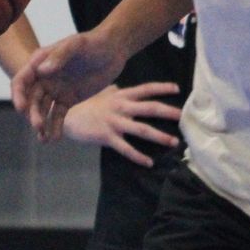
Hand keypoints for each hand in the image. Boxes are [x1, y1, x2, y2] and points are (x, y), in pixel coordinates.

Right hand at [11, 31, 129, 142]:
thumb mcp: (77, 45)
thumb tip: (42, 71)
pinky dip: (55, 127)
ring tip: (45, 138)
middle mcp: (44, 77)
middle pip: (30, 99)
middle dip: (32, 114)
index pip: (22, 80)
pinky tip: (55, 138)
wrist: (113, 51)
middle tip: (39, 126)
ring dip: (40, 124)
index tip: (22, 109)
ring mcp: (55, 90)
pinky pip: (57, 116)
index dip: (18, 95)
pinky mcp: (67, 100)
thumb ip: (60, 56)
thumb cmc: (94, 42)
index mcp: (40, 62)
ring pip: (41, 110)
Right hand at [61, 82, 182, 166]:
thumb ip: (113, 91)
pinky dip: (138, 157)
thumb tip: (121, 87)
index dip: (161, 88)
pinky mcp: (107, 137)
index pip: (145, 89)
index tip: (177, 88)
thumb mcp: (100, 94)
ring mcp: (115, 122)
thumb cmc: (84, 105)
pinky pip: (126, 148)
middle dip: (168, 112)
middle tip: (182, 116)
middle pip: (149, 108)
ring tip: (174, 142)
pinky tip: (149, 163)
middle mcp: (120, 107)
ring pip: (142, 129)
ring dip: (160, 136)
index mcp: (121, 95)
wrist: (66, 118)